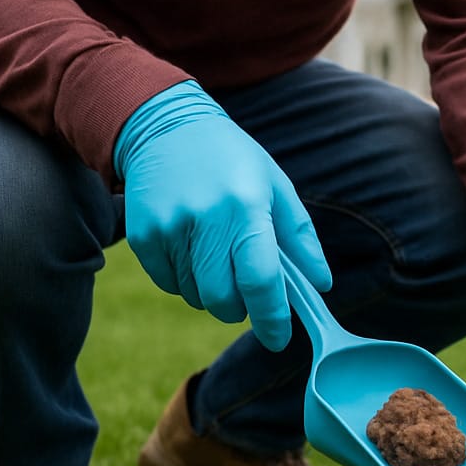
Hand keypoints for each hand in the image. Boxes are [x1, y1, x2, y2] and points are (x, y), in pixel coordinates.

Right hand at [115, 80, 330, 350]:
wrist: (166, 126)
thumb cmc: (232, 159)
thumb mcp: (275, 186)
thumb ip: (300, 238)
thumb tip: (322, 285)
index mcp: (246, 208)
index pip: (261, 281)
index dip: (272, 319)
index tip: (279, 339)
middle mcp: (205, 220)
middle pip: (224, 300)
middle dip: (241, 308)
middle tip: (248, 289)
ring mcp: (169, 229)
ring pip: (196, 296)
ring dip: (213, 291)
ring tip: (217, 253)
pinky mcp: (144, 236)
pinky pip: (170, 284)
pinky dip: (186, 280)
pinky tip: (192, 247)